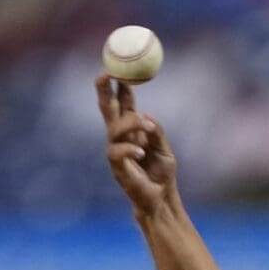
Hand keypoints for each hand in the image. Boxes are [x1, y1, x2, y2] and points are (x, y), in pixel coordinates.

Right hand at [95, 73, 176, 214]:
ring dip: (131, 123)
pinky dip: (130, 149)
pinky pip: (117, 152)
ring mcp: (116, 151)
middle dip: (104, 90)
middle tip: (106, 73)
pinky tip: (141, 153)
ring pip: (114, 128)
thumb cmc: (162, 173)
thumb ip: (157, 133)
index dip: (121, 86)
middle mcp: (120, 137)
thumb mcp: (164, 148)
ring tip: (147, 126)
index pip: (123, 103)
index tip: (121, 69)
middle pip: (107, 108)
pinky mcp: (116, 167)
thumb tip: (148, 116)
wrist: (160, 199)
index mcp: (132, 130)